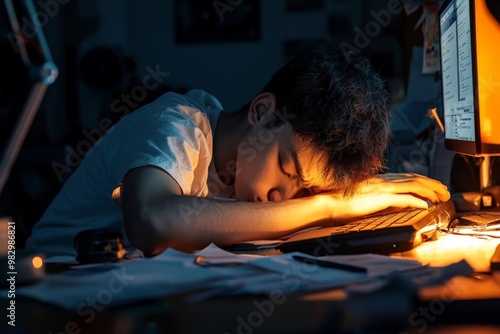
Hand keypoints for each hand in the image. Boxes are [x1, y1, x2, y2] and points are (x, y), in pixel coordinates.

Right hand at [325, 173, 449, 219]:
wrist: (326, 204)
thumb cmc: (339, 204)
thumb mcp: (362, 199)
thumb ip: (378, 199)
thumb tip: (394, 204)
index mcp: (378, 181)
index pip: (406, 177)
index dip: (422, 181)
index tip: (433, 186)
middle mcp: (382, 181)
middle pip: (414, 179)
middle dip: (432, 184)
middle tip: (444, 191)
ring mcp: (381, 189)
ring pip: (413, 185)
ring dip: (429, 191)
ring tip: (441, 197)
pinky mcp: (379, 198)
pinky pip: (403, 199)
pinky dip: (417, 201)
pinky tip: (425, 205)